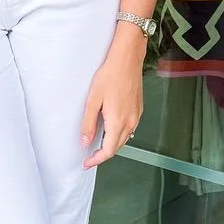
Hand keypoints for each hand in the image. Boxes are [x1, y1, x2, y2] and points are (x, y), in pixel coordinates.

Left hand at [81, 27, 144, 167]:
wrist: (127, 60)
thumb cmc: (110, 76)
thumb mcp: (92, 100)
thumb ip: (88, 123)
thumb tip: (85, 141)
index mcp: (117, 122)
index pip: (108, 151)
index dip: (96, 160)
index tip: (87, 163)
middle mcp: (130, 122)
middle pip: (117, 147)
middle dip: (103, 154)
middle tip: (89, 156)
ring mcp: (136, 116)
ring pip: (124, 139)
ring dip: (112, 145)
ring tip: (98, 145)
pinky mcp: (138, 110)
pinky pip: (129, 129)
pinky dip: (119, 135)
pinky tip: (111, 129)